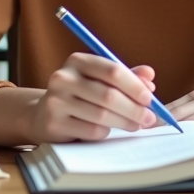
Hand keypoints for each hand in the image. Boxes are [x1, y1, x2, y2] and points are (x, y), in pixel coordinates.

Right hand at [24, 53, 157, 142]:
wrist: (44, 114)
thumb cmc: (80, 95)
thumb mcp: (100, 80)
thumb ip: (125, 76)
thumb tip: (149, 75)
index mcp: (77, 61)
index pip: (112, 71)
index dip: (135, 86)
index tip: (150, 98)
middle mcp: (63, 78)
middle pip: (109, 95)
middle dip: (134, 109)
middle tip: (149, 118)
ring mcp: (56, 101)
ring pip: (102, 115)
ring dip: (125, 123)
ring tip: (135, 125)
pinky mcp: (54, 123)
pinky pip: (91, 131)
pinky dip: (106, 132)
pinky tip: (108, 130)